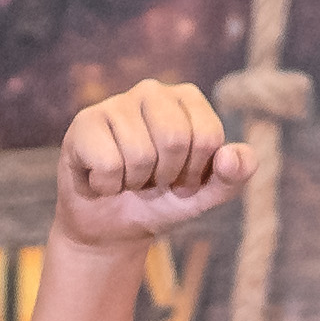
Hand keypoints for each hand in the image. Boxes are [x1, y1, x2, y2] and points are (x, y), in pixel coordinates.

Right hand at [55, 82, 249, 250]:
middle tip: (151, 182)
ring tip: (126, 179)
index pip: (207, 136)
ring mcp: (115, 103)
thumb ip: (235, 176)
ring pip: (139, 154)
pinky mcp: (84, 123)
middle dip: (164, 177)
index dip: (195, 172)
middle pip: (174, 139)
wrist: (111, 229)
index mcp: (187, 99)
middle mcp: (152, 91)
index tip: (181, 181)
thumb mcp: (206, 195)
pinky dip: (107, 186)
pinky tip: (101, 179)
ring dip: (133, 183)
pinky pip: (108, 163)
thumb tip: (230, 156)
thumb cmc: (161, 202)